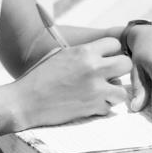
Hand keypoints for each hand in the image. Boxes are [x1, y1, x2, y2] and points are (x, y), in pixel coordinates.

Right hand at [3, 37, 131, 130]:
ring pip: (122, 90)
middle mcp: (93, 68)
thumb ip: (81, 52)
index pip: (114, 44)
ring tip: (100, 92)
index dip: (111, 50)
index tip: (105, 57)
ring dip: (113, 91)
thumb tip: (99, 50)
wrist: (25, 101)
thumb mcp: (60, 55)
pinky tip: (88, 103)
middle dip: (119, 69)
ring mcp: (95, 90)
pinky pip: (109, 107)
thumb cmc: (39, 76)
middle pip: (126, 64)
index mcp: (84, 52)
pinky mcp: (93, 108)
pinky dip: (101, 107)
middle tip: (109, 75)